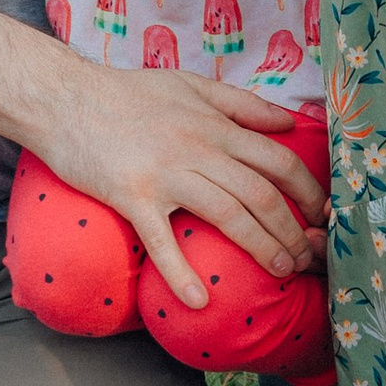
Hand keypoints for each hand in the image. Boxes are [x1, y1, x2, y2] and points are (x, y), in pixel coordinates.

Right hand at [34, 65, 323, 307]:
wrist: (65, 97)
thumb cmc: (127, 93)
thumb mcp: (191, 84)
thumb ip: (241, 103)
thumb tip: (288, 122)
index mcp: (214, 125)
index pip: (277, 160)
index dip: (307, 191)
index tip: (321, 216)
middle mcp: (198, 148)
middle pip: (261, 193)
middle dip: (292, 229)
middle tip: (308, 258)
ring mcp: (165, 174)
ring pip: (228, 214)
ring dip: (260, 247)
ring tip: (281, 272)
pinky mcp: (131, 196)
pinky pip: (162, 240)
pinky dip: (181, 273)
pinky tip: (199, 301)